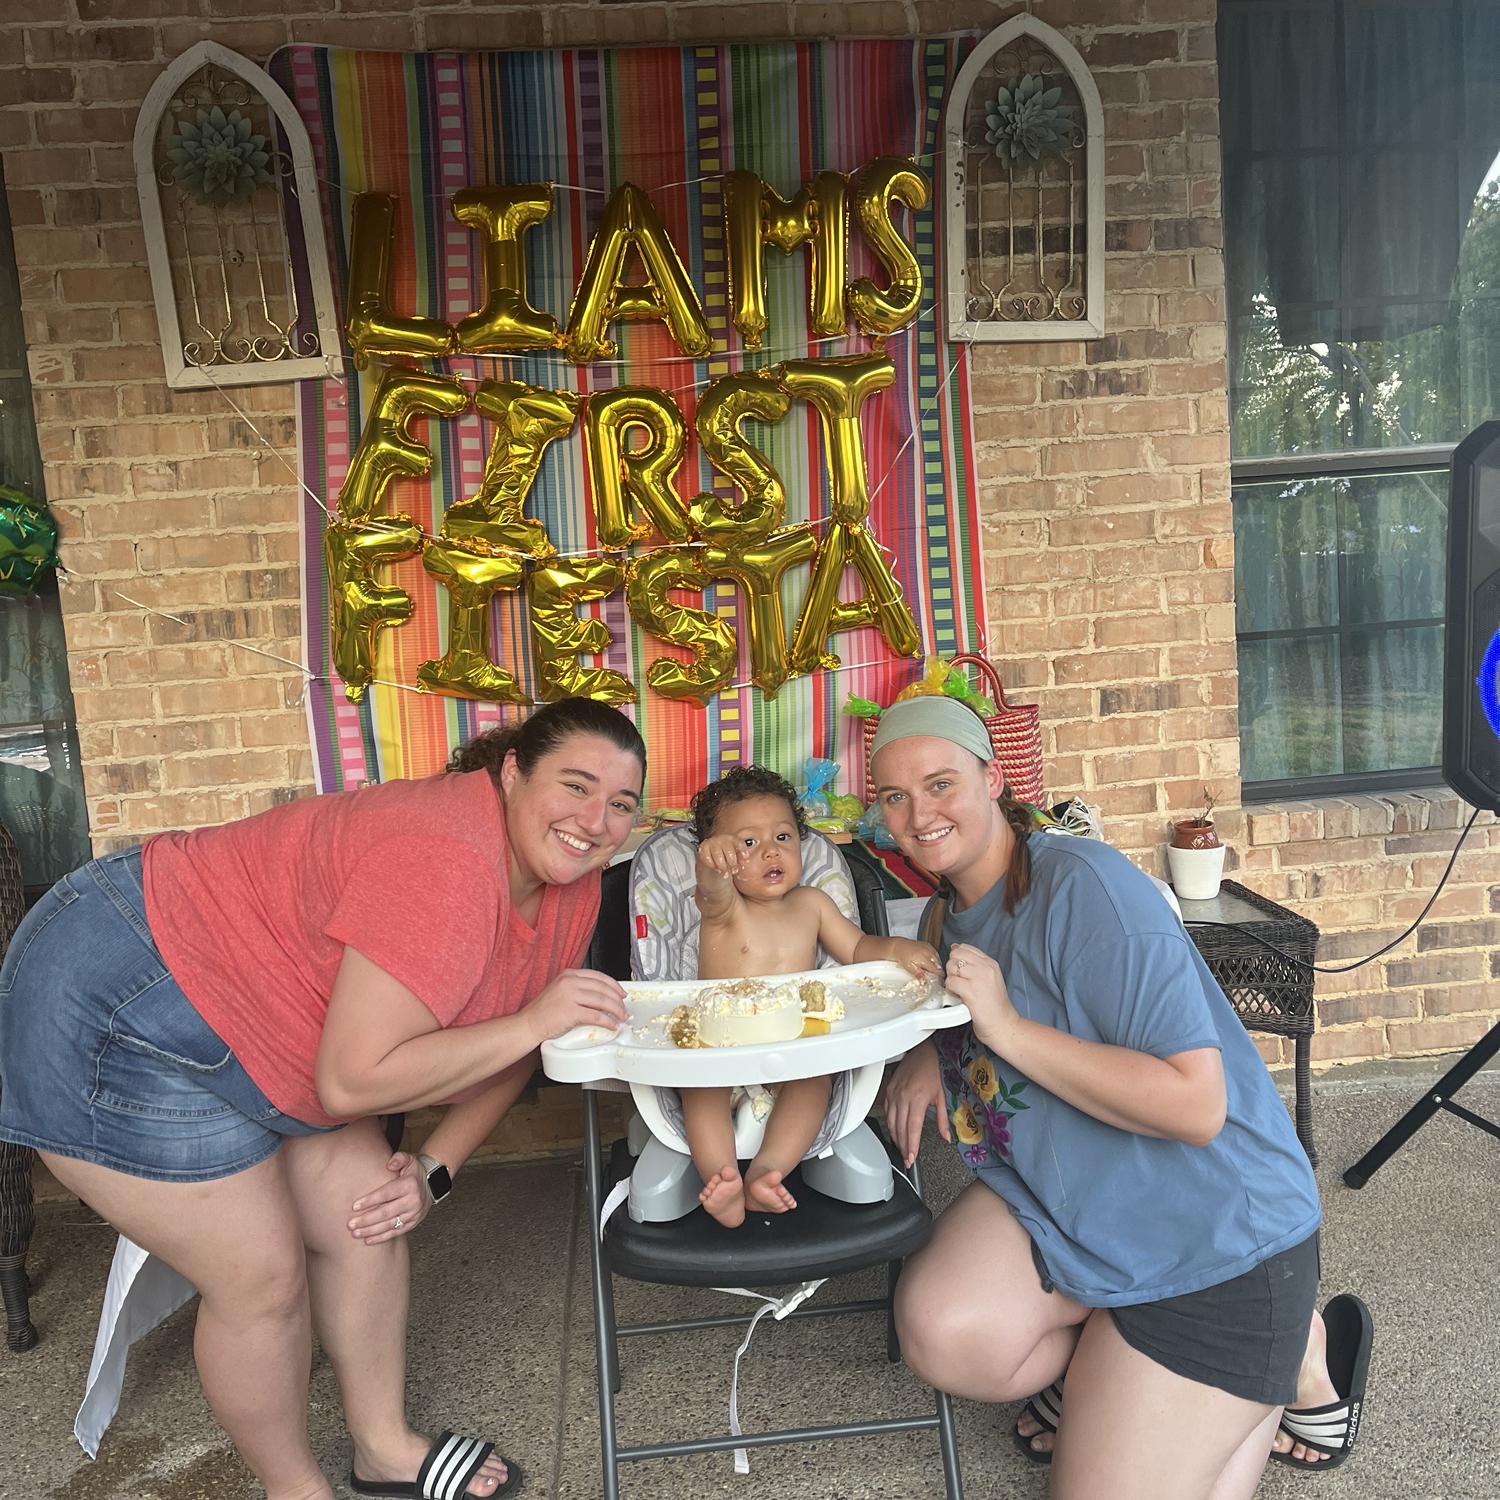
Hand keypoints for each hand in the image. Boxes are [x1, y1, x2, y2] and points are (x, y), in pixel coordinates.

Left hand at [349, 1151, 430, 1244]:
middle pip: (386, 1212)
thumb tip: (389, 1164)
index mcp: (410, 1185)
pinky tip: (368, 1240)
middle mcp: (413, 1201)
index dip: (370, 1200)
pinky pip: (396, 1232)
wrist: (433, 1183)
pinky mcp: (413, 1223)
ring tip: (355, 1233)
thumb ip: (399, 1158)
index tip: (355, 1206)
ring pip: (390, 1225)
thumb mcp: (409, 1159)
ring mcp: (414, 1214)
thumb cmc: (414, 1172)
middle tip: (350, 1224)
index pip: (387, 1194)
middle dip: (367, 1220)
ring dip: (371, 1231)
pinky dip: (382, 1237)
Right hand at [522, 968, 628, 1044]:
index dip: (614, 985)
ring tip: (621, 1017)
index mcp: (569, 975)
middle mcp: (570, 982)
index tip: (622, 993)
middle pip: (603, 988)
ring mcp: (570, 996)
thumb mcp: (560, 990)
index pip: (598, 976)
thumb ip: (578, 989)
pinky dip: (607, 1021)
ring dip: (616, 1010)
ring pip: (602, 1001)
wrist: (529, 1024)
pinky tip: (611, 1025)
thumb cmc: (543, 1011)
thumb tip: (602, 996)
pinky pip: (596, 1016)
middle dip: (617, 999)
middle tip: (624, 1008)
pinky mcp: (571, 1012)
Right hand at [696, 833, 748, 881]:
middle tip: (734, 870)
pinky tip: (716, 868)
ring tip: (725, 873)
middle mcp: (722, 838)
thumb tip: (745, 861)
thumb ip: (741, 858)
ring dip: (723, 867)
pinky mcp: (703, 848)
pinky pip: (707, 858)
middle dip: (732, 864)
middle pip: (729, 852)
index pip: (739, 843)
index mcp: (733, 839)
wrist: (713, 856)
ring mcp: (712, 842)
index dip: (743, 851)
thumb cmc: (727, 856)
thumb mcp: (736, 856)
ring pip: (718, 856)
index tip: (745, 858)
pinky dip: (712, 865)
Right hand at [883, 1040, 946, 1168]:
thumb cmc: (934, 1069)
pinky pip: (886, 1111)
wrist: (924, 1051)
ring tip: (901, 1148)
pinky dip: (890, 1123)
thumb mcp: (943, 1095)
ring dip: (895, 1137)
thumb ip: (943, 1119)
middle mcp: (903, 1096)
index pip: (912, 1128)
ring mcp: (894, 1092)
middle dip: (902, 1146)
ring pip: (890, 1121)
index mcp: (918, 1098)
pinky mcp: (889, 1089)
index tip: (911, 1157)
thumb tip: (947, 1137)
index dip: (911, 1145)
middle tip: (907, 1159)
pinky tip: (895, 1130)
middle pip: (899, 1128)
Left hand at [886, 938, 942, 980]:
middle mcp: (928, 953)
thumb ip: (918, 974)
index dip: (940, 974)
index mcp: (924, 959)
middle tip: (933, 974)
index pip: (937, 969)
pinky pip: (935, 953)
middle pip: (938, 964)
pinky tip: (929, 960)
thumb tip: (924, 981)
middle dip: (937, 969)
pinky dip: (934, 957)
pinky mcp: (928, 945)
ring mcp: (929, 948)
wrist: (899, 946)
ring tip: (930, 967)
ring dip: (936, 963)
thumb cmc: (902, 956)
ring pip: (938, 958)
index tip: (940, 978)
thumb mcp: (909, 968)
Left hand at [943, 943, 1019, 1052]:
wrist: (1003, 1025)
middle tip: (959, 981)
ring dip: (951, 979)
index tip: (961, 972)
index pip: (965, 947)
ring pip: (951, 967)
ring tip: (959, 990)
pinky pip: (951, 982)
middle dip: (952, 967)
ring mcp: (978, 979)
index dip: (958, 959)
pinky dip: (950, 990)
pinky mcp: (971, 991)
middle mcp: (985, 968)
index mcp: (990, 963)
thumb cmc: (994, 1005)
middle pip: (956, 955)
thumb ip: (974, 963)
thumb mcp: (990, 977)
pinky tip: (958, 996)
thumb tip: (955, 947)